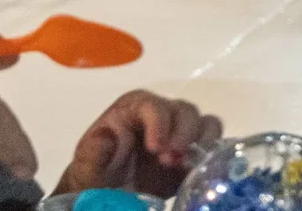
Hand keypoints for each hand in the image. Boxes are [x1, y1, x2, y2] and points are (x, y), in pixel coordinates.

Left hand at [55, 90, 222, 196]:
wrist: (108, 196)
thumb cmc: (95, 176)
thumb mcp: (87, 166)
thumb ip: (93, 151)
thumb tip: (107, 134)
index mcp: (133, 109)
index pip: (152, 105)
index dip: (159, 122)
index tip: (156, 149)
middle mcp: (160, 114)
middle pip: (183, 110)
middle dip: (182, 134)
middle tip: (170, 162)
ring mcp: (179, 131)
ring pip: (204, 123)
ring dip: (199, 143)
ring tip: (182, 167)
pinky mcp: (192, 151)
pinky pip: (213, 142)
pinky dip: (210, 153)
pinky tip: (194, 171)